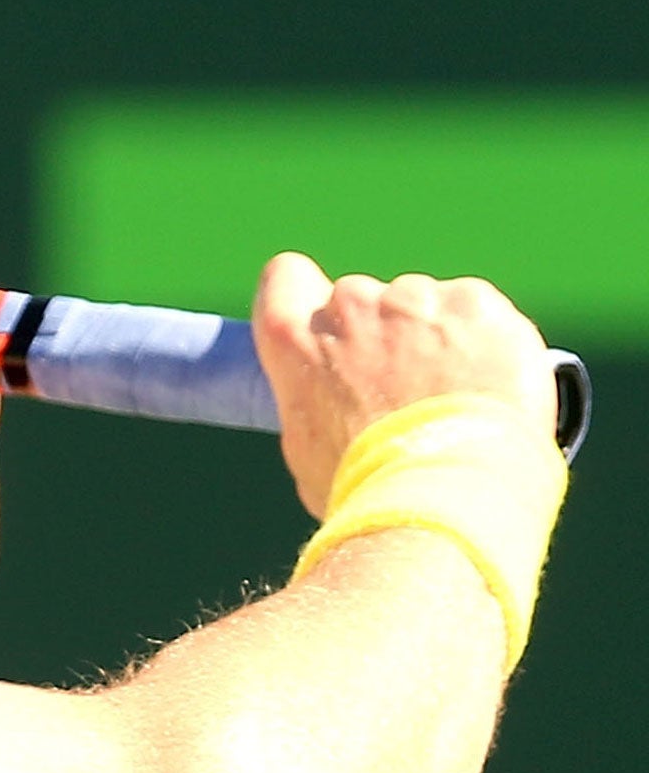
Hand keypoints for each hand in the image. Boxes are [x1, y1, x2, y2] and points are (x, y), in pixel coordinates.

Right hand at [251, 251, 557, 517]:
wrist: (445, 493)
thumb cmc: (368, 487)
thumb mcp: (308, 446)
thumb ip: (315, 396)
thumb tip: (333, 397)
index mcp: (295, 339)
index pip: (285, 278)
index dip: (307, 299)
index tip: (328, 331)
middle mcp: (350, 305)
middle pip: (362, 300)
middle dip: (381, 335)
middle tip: (404, 390)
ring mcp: (415, 299)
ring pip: (423, 305)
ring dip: (435, 338)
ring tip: (455, 399)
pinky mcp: (476, 304)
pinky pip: (476, 310)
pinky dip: (484, 341)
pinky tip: (487, 387)